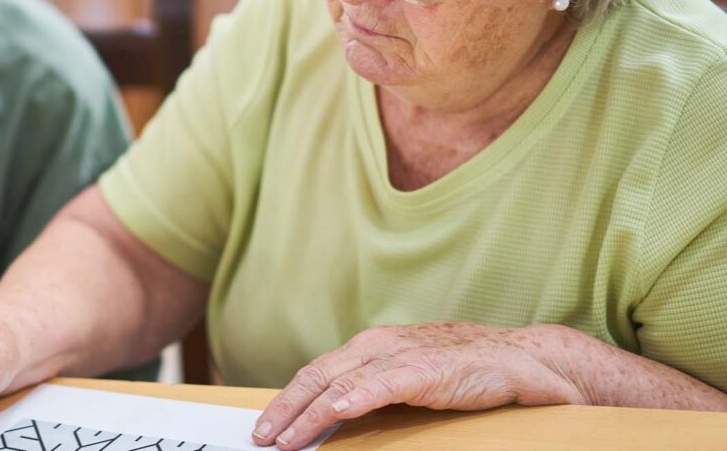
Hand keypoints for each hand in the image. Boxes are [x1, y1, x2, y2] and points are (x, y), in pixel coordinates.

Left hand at [251, 323, 585, 448]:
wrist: (524, 360)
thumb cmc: (466, 371)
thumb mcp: (409, 381)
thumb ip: (375, 391)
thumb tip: (337, 417)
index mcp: (371, 348)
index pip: (317, 374)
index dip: (288, 401)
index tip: (265, 428)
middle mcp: (379, 345)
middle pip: (317, 376)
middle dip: (285, 409)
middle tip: (261, 438)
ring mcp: (402, 355)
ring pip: (341, 383)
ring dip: (308, 413)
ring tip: (286, 439)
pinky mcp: (428, 369)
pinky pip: (384, 383)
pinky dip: (357, 396)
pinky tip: (338, 411)